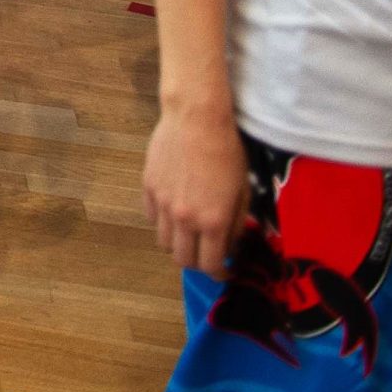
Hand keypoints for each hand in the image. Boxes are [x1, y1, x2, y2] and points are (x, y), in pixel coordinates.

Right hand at [144, 102, 252, 273]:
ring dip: (178, 244)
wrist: (196, 118)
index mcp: (213, 221)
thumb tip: (229, 244)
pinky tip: (175, 210)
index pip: (210, 265)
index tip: (224, 270)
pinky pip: (151, 218)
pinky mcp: (148, 187)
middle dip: (197, 263)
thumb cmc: (227, 151)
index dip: (219, 273)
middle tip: (207, 253)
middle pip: (183, 260)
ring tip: (190, 232)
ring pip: (164, 242)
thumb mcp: (243, 190)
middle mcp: (185, 218)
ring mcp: (163, 203)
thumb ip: (236, 223)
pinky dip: (163, 222)